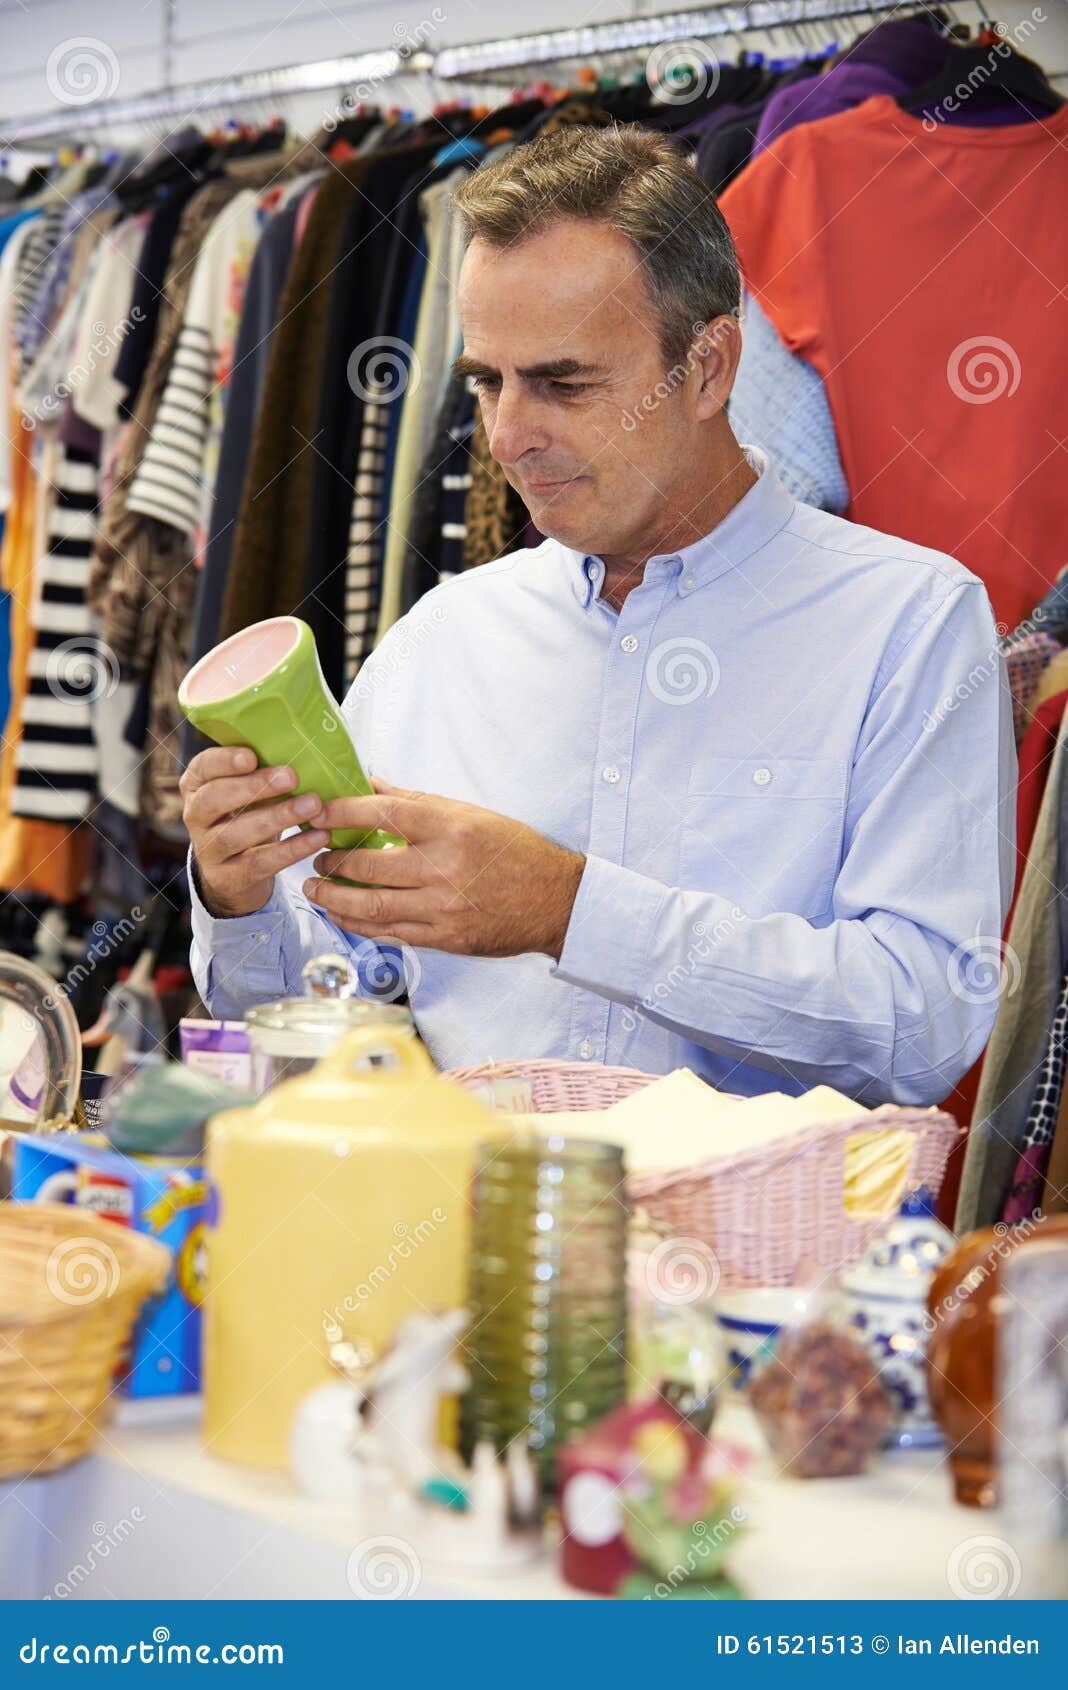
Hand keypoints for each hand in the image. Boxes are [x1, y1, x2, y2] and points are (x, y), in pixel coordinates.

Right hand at [180, 746, 330, 917]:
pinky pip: (259, 863)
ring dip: (277, 818)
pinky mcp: (227, 878)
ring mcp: (207, 850)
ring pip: (235, 834)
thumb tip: (303, 751)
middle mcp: (195, 816)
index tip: (252, 756)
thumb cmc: (248, 816)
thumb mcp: (248, 791)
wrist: (236, 874)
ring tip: (312, 805)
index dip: (224, 761)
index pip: (202, 768)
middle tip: (290, 777)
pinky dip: (291, 850)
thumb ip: (263, 772)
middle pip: (214, 800)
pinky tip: (318, 837)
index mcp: (197, 785)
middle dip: (253, 787)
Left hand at [302, 777, 586, 959]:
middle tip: (316, 854)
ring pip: (371, 906)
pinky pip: (389, 933)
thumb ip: (418, 802)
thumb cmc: (515, 852)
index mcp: (451, 828)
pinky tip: (342, 914)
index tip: (319, 813)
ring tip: (315, 888)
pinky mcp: (444, 938)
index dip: (341, 813)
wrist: (555, 901)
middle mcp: (444, 868)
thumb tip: (372, 785)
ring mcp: (442, 907)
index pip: (381, 814)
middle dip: (331, 860)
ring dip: (333, 897)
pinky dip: (358, 924)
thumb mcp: (471, 814)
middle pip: (368, 865)